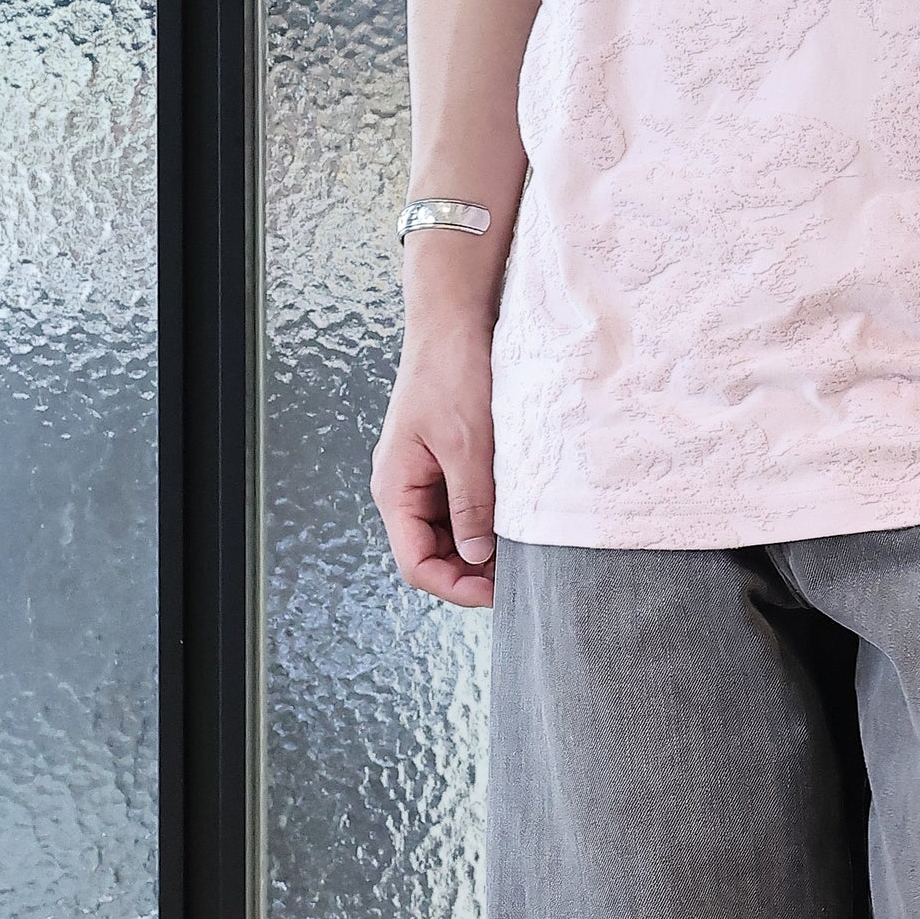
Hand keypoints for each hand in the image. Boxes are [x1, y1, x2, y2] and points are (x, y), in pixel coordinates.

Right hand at [372, 315, 498, 606]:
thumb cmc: (452, 376)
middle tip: (522, 578)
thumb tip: (477, 558)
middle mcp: (405, 491)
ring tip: (524, 553)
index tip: (499, 594)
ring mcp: (425, 480)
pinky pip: (463, 510)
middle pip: (433, 556)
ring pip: (451, 537)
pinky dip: (488, 523)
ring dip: (483, 550)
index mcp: (394, 489)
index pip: (416, 564)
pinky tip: (518, 524)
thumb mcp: (468, 447)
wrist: (455, 323)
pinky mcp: (447, 467)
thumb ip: (471, 505)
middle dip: (472, 573)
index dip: (456, 587)